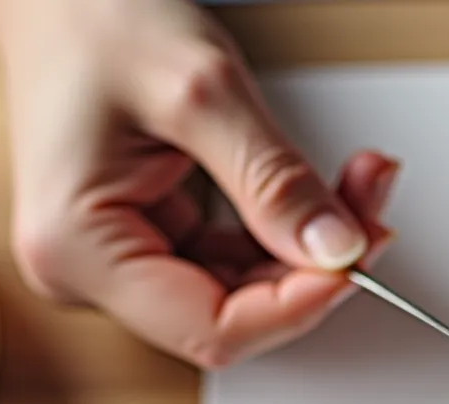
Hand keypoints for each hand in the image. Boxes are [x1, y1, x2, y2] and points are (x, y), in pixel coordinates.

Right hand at [0, 0, 395, 367]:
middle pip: (232, 314)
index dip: (295, 305)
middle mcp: (89, 271)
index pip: (211, 327)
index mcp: (77, 249)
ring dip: (309, 249)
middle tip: (371, 208)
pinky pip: (233, 258)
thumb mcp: (201, 90)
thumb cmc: (91, 20)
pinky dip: (285, 229)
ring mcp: (119, 258)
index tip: (356, 258)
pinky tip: (322, 194)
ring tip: (357, 184)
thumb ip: (272, 178)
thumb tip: (336, 251)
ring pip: (243, 290)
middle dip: (312, 270)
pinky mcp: (147, 237)